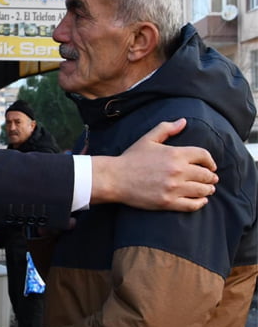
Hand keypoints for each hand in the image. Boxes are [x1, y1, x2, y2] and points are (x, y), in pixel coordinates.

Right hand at [95, 119, 217, 210]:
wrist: (114, 178)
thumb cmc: (130, 158)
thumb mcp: (147, 139)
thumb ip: (166, 129)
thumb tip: (183, 121)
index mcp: (175, 154)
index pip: (203, 156)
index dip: (210, 161)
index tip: (211, 166)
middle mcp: (177, 171)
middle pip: (205, 175)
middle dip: (211, 177)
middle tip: (211, 179)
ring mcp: (173, 188)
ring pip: (202, 190)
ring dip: (208, 190)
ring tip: (208, 189)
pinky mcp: (168, 202)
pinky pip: (192, 205)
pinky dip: (200, 203)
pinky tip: (201, 201)